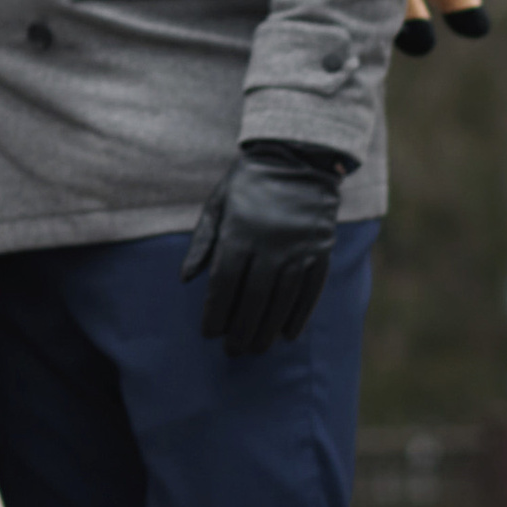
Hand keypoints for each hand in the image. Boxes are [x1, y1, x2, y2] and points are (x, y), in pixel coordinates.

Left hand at [180, 143, 344, 358]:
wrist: (298, 156)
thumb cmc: (249, 182)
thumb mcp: (217, 204)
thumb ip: (202, 242)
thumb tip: (185, 280)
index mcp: (240, 233)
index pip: (224, 285)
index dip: (215, 312)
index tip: (209, 333)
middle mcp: (270, 245)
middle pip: (253, 300)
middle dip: (240, 330)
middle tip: (232, 351)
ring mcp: (299, 249)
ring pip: (282, 301)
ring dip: (267, 329)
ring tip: (256, 348)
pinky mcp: (321, 251)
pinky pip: (310, 292)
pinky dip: (299, 315)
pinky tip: (287, 334)